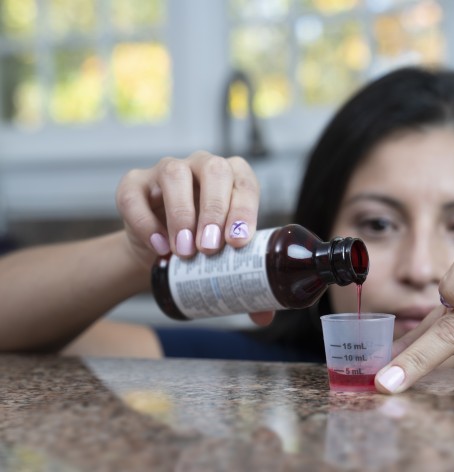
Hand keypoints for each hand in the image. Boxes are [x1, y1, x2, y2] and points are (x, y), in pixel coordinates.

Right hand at [116, 151, 273, 324]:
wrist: (160, 250)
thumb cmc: (203, 249)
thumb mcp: (226, 261)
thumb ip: (245, 283)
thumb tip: (263, 316)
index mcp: (234, 178)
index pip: (245, 182)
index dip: (244, 208)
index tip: (238, 241)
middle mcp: (203, 167)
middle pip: (214, 170)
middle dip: (214, 210)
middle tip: (209, 249)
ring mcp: (168, 170)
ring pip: (175, 173)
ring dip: (181, 213)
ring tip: (184, 251)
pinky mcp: (135, 183)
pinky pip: (134, 192)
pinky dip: (144, 221)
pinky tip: (157, 246)